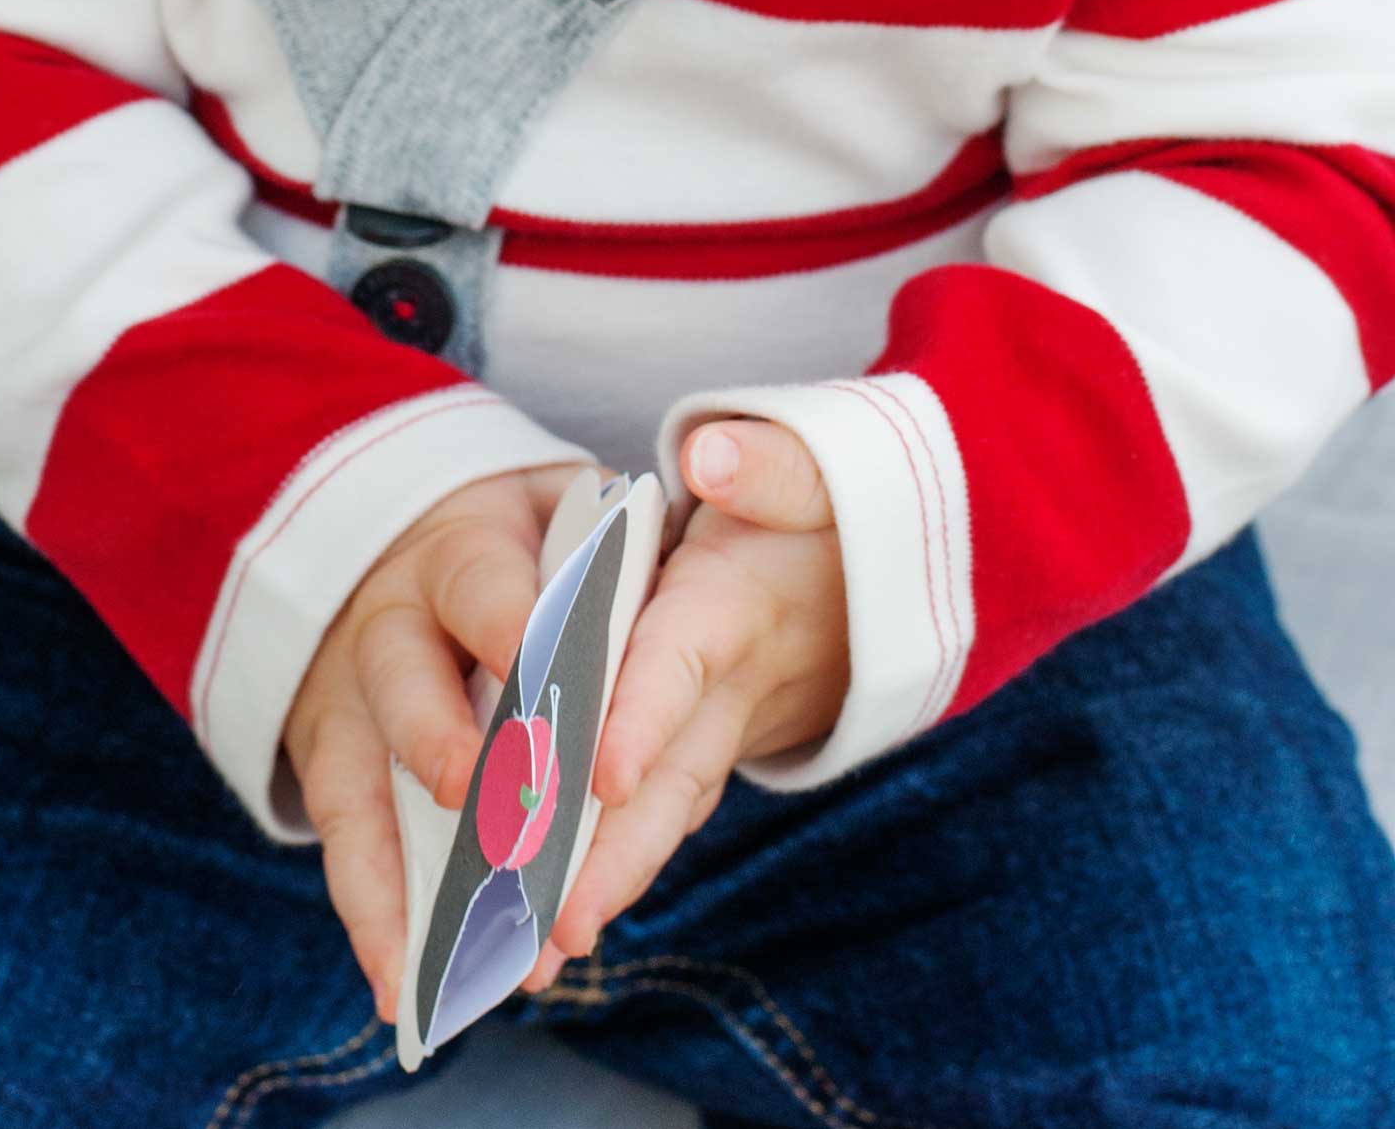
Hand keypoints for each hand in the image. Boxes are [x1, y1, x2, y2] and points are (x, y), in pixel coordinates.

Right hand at [282, 458, 588, 1023]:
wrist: (396, 543)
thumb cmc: (514, 551)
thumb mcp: (555, 522)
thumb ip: (606, 566)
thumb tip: (675, 603)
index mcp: (460, 556)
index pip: (482, 585)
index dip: (510, 627)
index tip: (544, 673)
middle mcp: (390, 626)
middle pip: (403, 679)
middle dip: (440, 742)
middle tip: (484, 807)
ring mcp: (349, 700)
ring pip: (357, 783)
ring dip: (397, 874)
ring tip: (434, 961)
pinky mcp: (330, 762)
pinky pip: (344, 846)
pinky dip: (371, 919)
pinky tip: (398, 989)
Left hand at [520, 415, 847, 994]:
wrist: (875, 571)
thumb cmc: (819, 510)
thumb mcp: (808, 469)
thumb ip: (766, 463)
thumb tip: (713, 458)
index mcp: (735, 605)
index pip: (682, 661)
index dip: (646, 714)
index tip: (604, 772)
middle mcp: (731, 685)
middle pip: (670, 774)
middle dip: (615, 851)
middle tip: (553, 923)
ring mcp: (720, 728)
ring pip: (662, 815)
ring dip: (604, 883)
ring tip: (536, 953)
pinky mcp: (703, 750)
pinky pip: (658, 816)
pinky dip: (613, 868)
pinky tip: (556, 921)